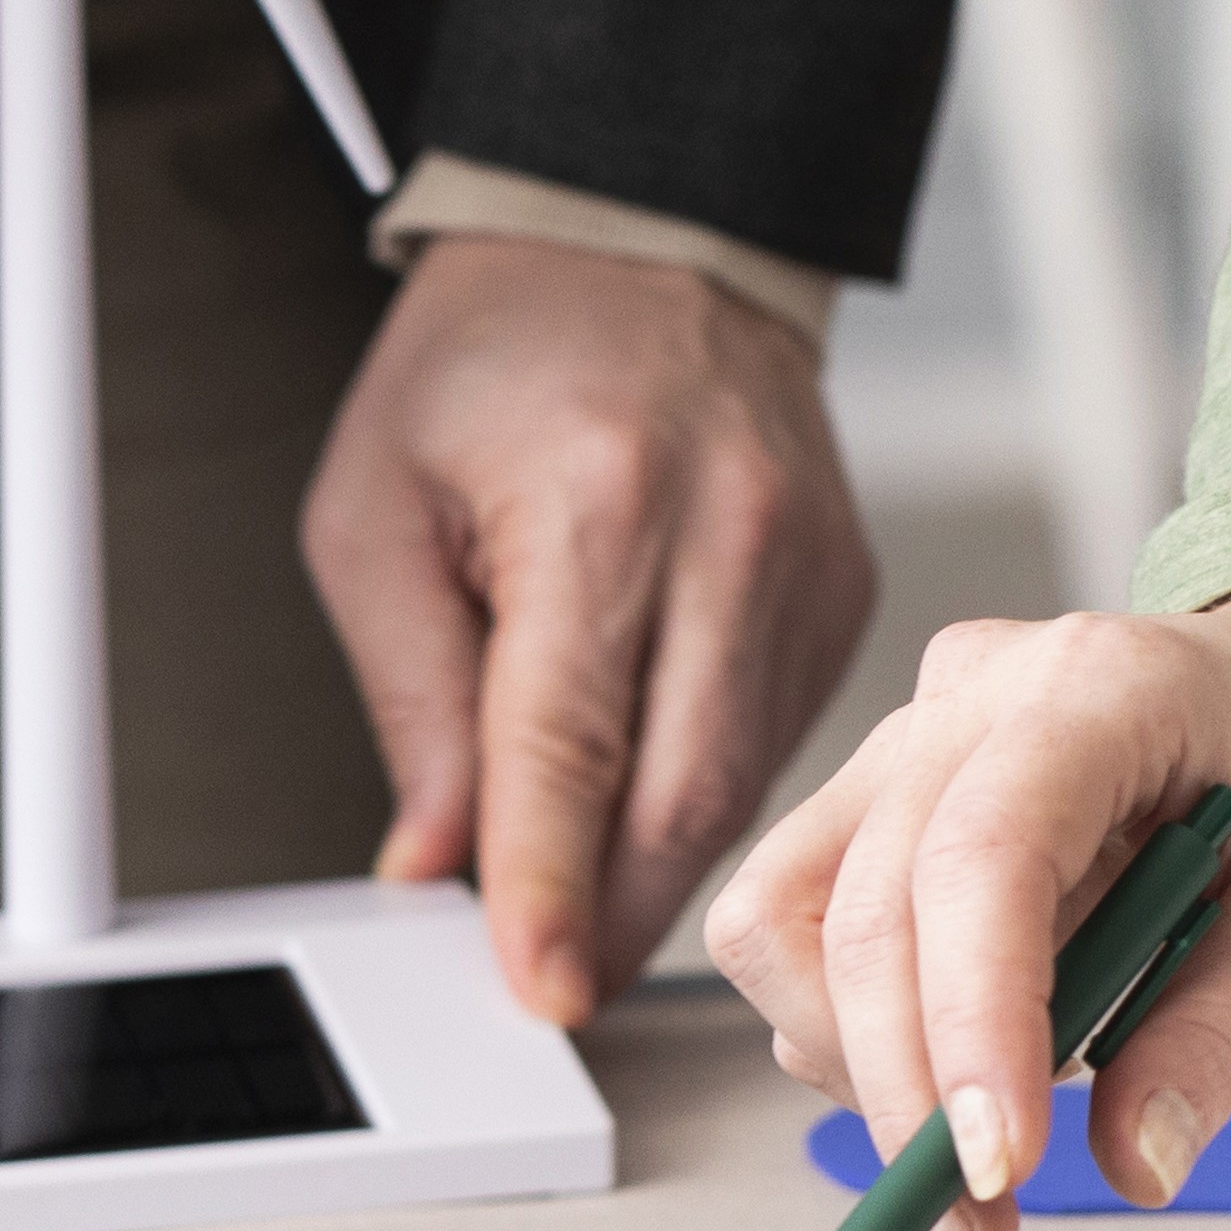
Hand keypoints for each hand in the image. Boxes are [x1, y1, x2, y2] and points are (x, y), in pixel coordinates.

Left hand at [303, 241, 885, 1022]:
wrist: (644, 245)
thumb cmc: (495, 362)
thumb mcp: (382, 509)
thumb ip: (412, 696)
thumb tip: (435, 862)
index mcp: (598, 500)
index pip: (570, 743)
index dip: (549, 884)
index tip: (539, 985)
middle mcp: (727, 533)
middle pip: (683, 792)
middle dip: (613, 916)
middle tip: (550, 981)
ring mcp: (807, 564)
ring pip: (744, 786)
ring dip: (661, 872)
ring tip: (586, 909)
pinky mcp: (848, 589)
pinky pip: (780, 740)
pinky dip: (708, 797)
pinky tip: (647, 805)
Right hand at [702, 569, 1230, 1230]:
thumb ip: (1222, 1037)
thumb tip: (1133, 1164)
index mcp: (1108, 690)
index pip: (983, 857)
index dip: (969, 1023)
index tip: (994, 1170)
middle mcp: (974, 697)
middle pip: (854, 910)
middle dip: (899, 1100)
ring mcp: (910, 738)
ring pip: (781, 921)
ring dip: (862, 1063)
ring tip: (995, 1122)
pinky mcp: (879, 794)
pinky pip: (801, 927)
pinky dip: (864, 1030)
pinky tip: (981, 1045)